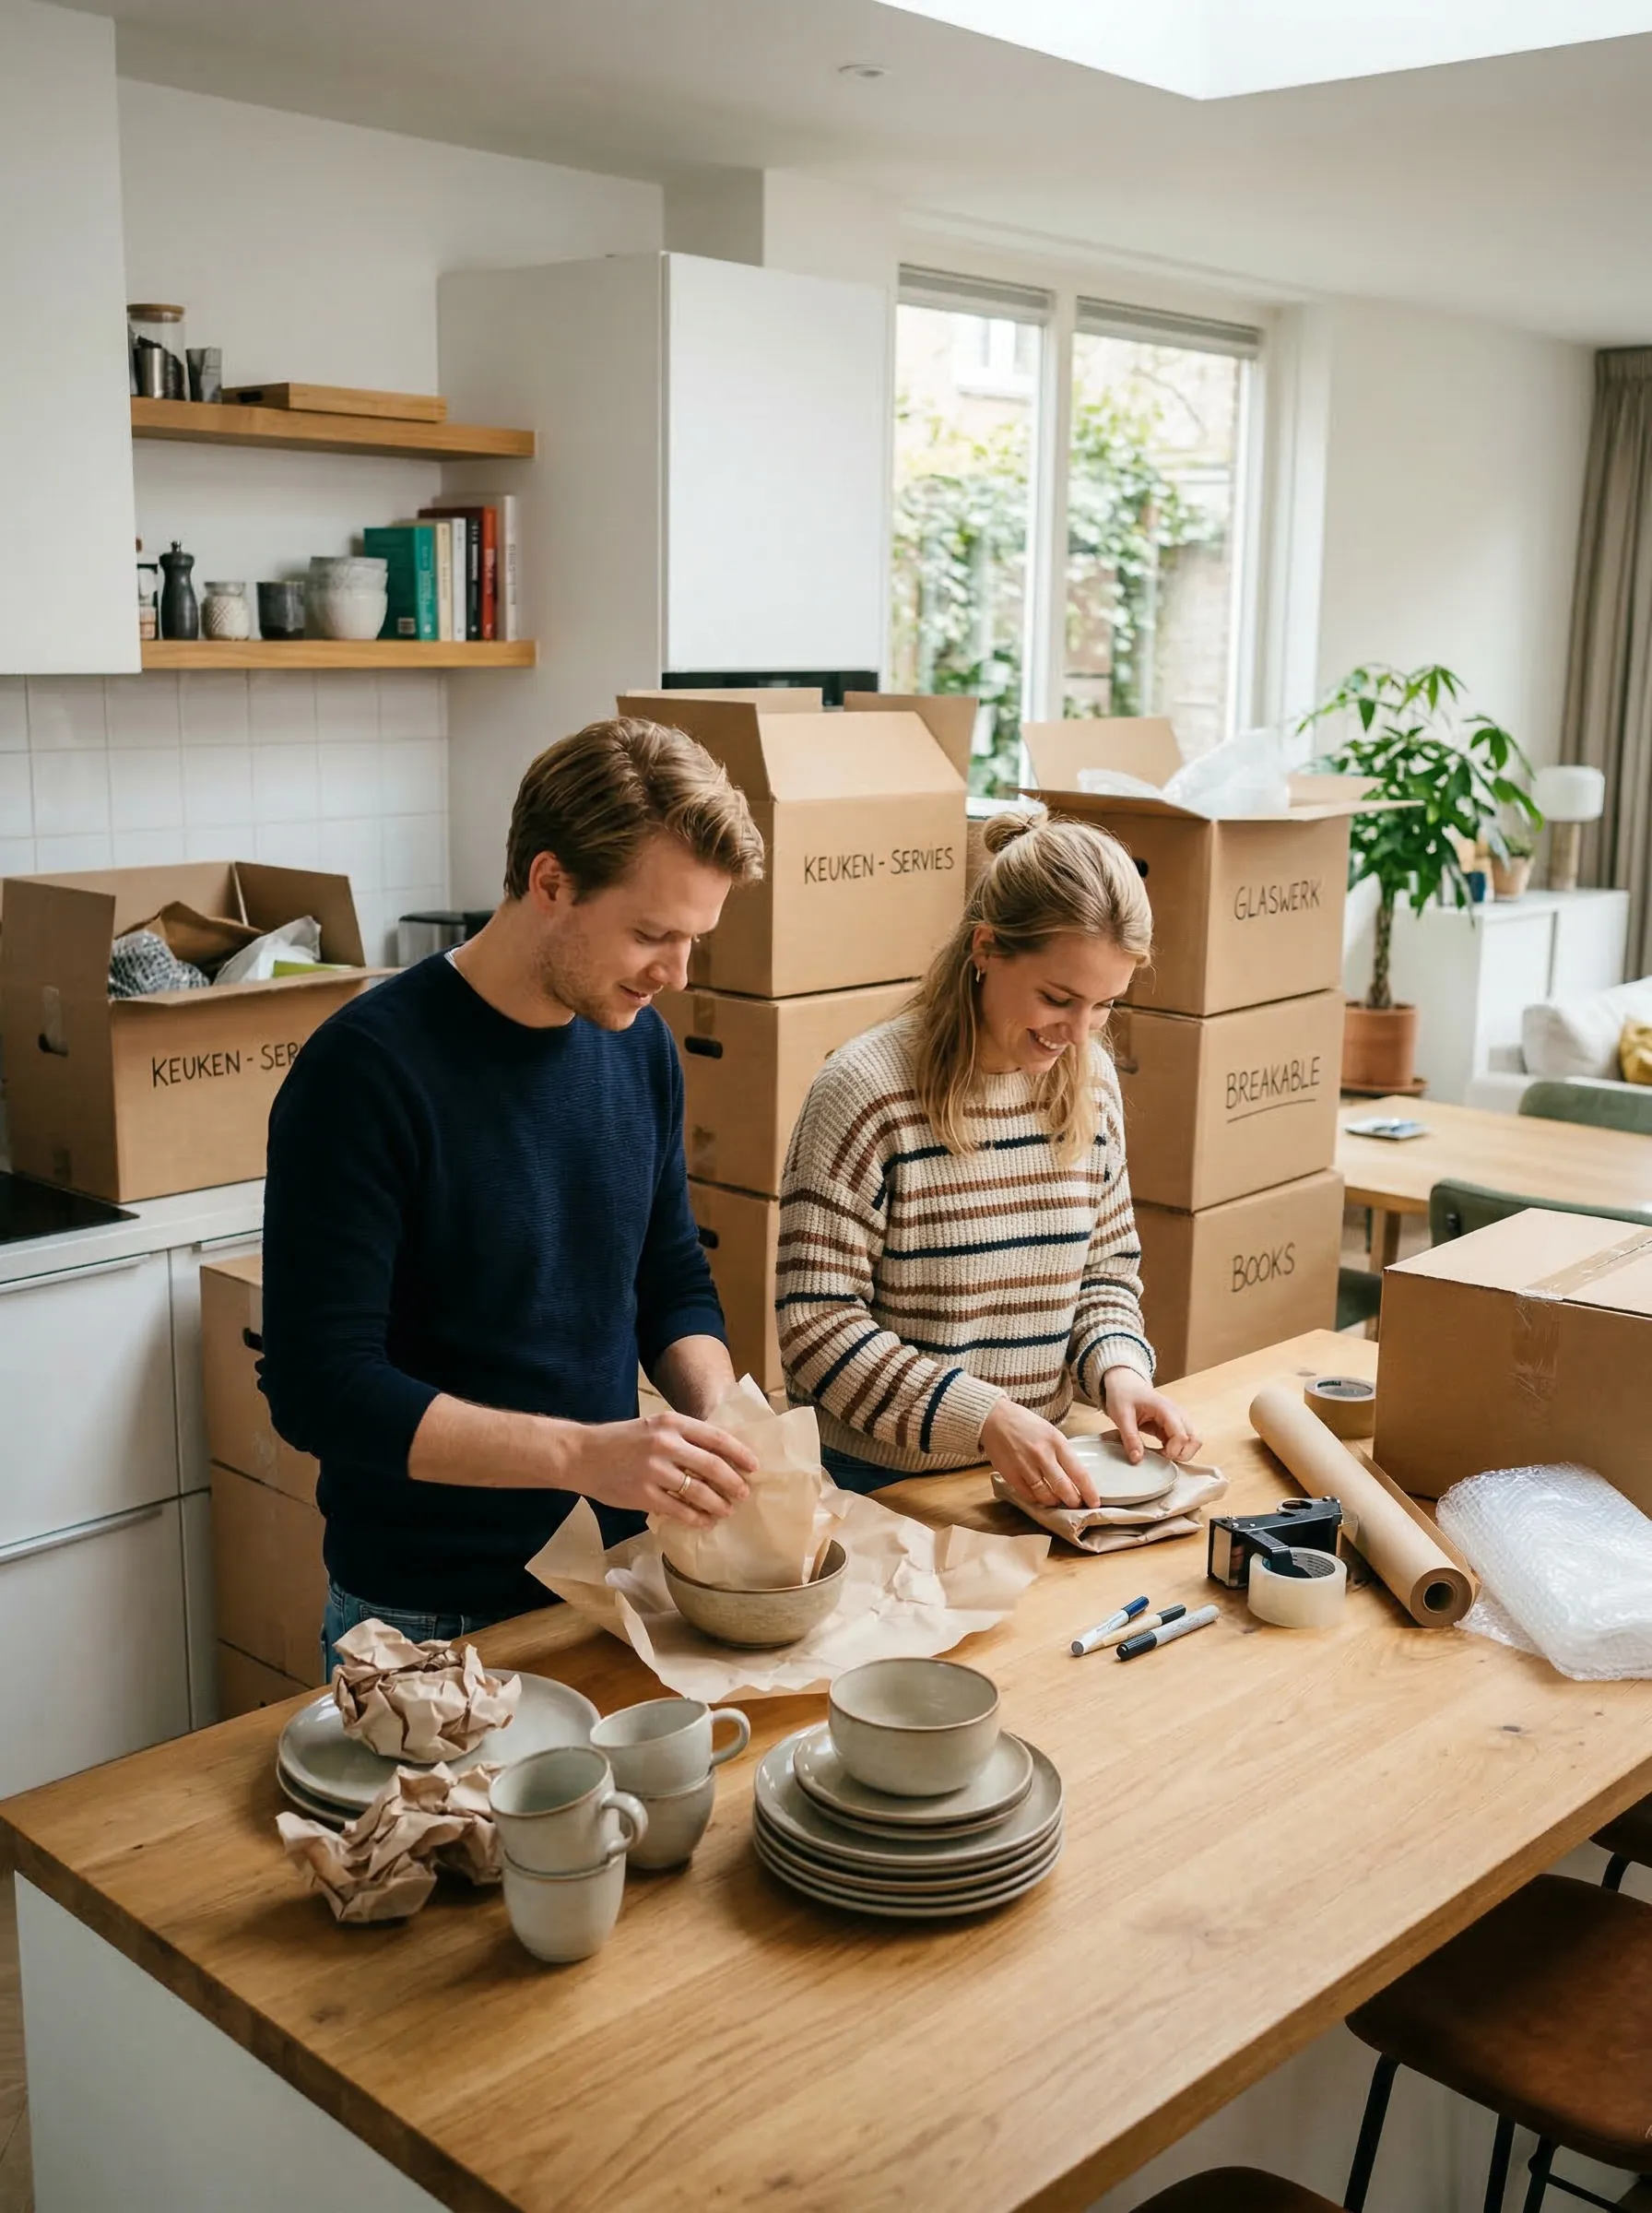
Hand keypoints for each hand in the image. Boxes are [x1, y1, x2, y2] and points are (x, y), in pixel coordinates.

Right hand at [569, 1412, 757, 1529]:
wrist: (581, 1455)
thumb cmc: (620, 1441)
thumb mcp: (653, 1427)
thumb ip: (682, 1438)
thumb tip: (720, 1458)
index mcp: (671, 1422)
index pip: (716, 1437)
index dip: (740, 1453)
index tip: (754, 1466)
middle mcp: (664, 1443)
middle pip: (713, 1466)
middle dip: (734, 1482)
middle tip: (744, 1493)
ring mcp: (653, 1470)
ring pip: (699, 1491)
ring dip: (719, 1504)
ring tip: (727, 1510)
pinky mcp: (643, 1494)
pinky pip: (679, 1510)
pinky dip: (697, 1518)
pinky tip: (704, 1521)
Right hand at [980, 1397, 1100, 1510]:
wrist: (994, 1418)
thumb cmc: (1025, 1424)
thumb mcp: (1050, 1432)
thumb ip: (1061, 1453)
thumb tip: (1073, 1476)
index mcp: (1056, 1442)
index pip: (1078, 1472)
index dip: (1088, 1491)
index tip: (1094, 1503)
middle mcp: (1042, 1455)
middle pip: (1063, 1488)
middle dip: (1073, 1501)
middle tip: (1076, 1505)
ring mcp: (1025, 1466)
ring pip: (1046, 1495)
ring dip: (1054, 1502)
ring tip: (1058, 1501)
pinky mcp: (1010, 1474)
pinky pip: (1028, 1495)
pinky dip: (1037, 1499)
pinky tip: (1040, 1497)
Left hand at [1103, 1368, 1201, 1465]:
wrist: (1124, 1384)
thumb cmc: (1123, 1395)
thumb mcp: (1121, 1416)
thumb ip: (1130, 1438)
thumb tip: (1137, 1459)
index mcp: (1166, 1409)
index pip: (1182, 1435)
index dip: (1173, 1450)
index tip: (1158, 1456)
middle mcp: (1177, 1413)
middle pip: (1196, 1438)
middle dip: (1183, 1453)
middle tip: (1163, 1457)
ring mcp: (1178, 1419)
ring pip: (1194, 1440)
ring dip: (1183, 1451)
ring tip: (1163, 1454)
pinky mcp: (1174, 1425)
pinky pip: (1184, 1440)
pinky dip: (1178, 1449)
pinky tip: (1161, 1450)